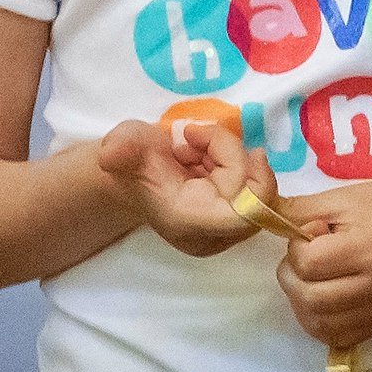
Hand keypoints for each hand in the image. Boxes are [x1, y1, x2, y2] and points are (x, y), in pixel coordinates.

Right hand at [96, 118, 271, 256]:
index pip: (245, 216)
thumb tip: (111, 154)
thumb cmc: (131, 161)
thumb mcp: (123, 145)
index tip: (250, 151)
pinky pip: (252, 181)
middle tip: (193, 139)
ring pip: (253, 182)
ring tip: (190, 150)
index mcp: (187, 223)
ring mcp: (223, 227)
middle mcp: (210, 233)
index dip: (259, 185)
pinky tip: (201, 157)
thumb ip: (120, 149)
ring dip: (226, 154)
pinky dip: (230, 160)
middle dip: (230, 155)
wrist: (131, 173)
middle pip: (253, 192)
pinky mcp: (234, 214)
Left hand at [275, 180, 371, 348]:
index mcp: (367, 249)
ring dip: (302, 303)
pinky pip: (338, 338)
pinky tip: (326, 299)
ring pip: (318, 325)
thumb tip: (263, 214)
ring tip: (310, 280)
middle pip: (309, 299)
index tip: (310, 234)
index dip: (296, 247)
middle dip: (292, 278)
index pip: (307, 263)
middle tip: (302, 260)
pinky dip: (322, 322)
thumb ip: (304, 209)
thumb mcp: (350, 197)